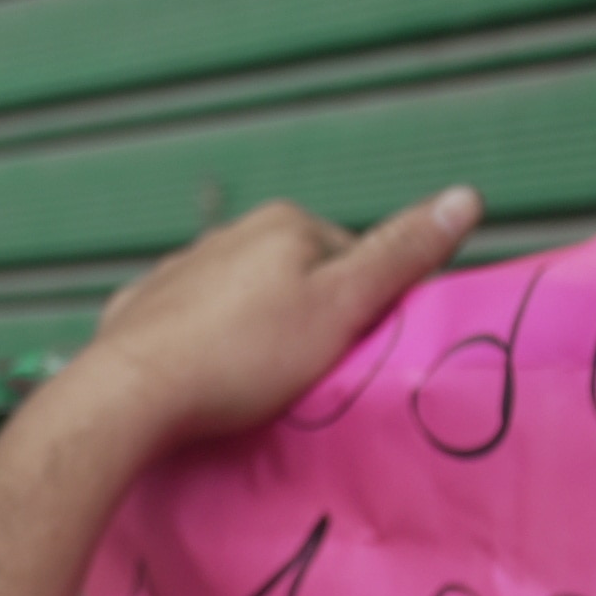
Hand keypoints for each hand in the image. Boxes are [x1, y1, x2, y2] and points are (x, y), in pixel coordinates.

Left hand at [69, 187, 483, 449]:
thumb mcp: (342, 308)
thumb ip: (401, 255)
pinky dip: (198, 350)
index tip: (347, 355)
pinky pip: (185, 328)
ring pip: (236, 303)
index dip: (359, 310)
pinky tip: (199, 384)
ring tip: (247, 387)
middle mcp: (225, 234)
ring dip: (249, 336)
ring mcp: (174, 273)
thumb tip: (466, 197)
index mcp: (283, 224)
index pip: (350, 259)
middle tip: (298, 378)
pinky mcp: (136, 313)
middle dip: (302, 322)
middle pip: (292, 279)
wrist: (128, 398)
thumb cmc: (244, 359)